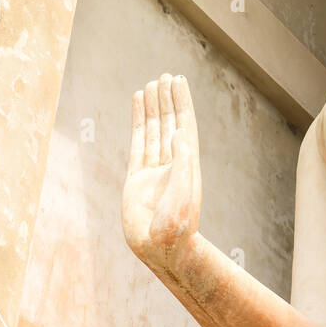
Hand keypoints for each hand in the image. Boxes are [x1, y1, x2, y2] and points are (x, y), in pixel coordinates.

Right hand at [122, 73, 201, 270]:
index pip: (185, 125)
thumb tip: (179, 132)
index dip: (181, 102)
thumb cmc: (177, 225)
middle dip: (168, 100)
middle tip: (165, 76)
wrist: (161, 250)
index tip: (178, 80)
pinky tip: (138, 108)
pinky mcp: (136, 179)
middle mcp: (173, 164)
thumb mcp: (184, 193)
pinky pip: (137, 145)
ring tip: (151, 84)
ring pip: (153, 131)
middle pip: (170, 123)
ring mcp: (154, 170)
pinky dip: (138, 124)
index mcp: (189, 165)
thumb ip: (182, 163)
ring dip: (154, 108)